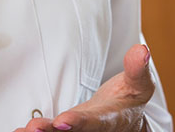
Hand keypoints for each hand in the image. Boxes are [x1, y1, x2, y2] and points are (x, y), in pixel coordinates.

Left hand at [14, 44, 154, 131]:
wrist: (127, 121)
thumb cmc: (129, 99)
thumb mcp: (138, 84)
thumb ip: (137, 69)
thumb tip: (142, 50)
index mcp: (110, 120)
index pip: (94, 122)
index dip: (78, 123)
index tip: (62, 121)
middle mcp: (93, 131)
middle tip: (33, 129)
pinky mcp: (67, 131)